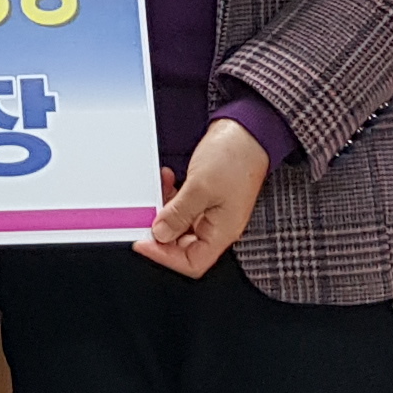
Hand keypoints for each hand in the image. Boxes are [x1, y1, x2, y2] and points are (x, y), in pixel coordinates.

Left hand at [135, 118, 272, 282]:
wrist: (248, 129)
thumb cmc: (236, 157)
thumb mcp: (201, 187)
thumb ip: (178, 213)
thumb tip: (160, 234)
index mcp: (222, 231)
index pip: (192, 262)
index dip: (164, 256)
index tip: (143, 242)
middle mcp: (218, 225)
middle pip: (183, 245)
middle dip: (161, 230)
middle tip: (145, 215)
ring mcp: (213, 209)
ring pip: (180, 222)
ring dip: (164, 208)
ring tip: (159, 188)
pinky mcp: (207, 194)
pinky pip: (183, 204)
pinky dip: (171, 194)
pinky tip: (168, 179)